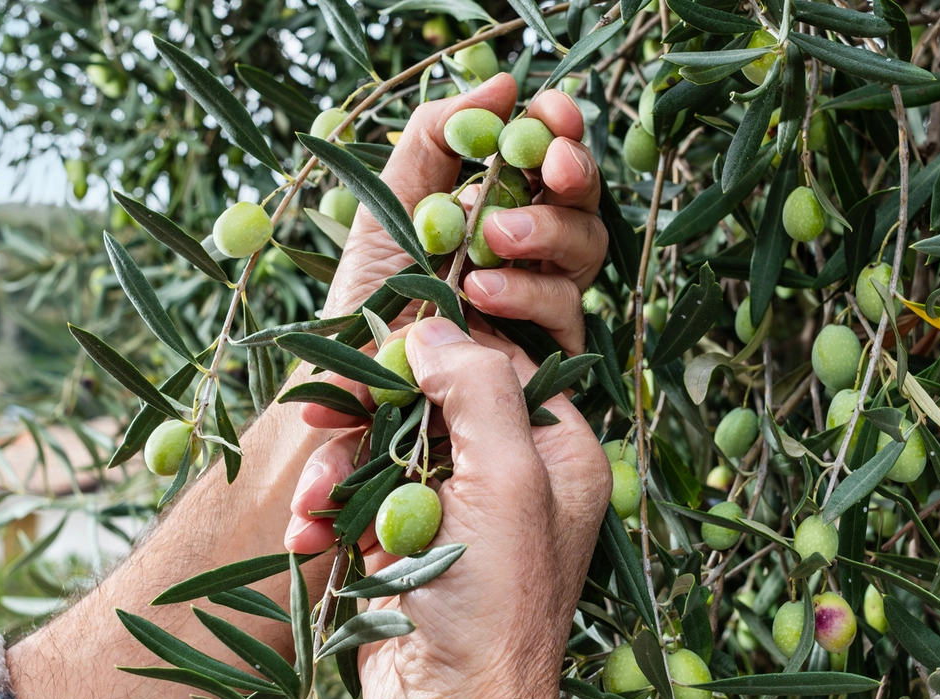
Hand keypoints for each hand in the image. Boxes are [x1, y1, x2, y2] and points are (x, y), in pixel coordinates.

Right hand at [287, 318, 610, 698]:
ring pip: (381, 444)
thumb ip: (480, 391)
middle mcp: (509, 471)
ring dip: (335, 469)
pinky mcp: (404, 538)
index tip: (380, 353)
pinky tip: (307, 536)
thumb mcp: (507, 486)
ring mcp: (452, 506)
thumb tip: (434, 325)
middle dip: (367, 413)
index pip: (495, 361)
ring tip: (311, 504)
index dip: (435, 349)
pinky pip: (357, 495)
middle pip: (427, 399)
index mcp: (555, 452)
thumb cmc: (493, 610)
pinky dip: (326, 510)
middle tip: (320, 415)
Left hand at [324, 73, 607, 356]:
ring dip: (546, 232)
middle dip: (573, 172)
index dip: (559, 127)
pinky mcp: (546, 350)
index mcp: (495, 203)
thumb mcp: (389, 201)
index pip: (547, 153)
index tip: (555, 111)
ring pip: (587, 246)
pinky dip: (529, 292)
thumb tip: (503, 83)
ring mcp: (541, 297)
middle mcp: (527, 246)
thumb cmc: (367, 291)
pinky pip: (567, 309)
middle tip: (553, 166)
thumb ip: (436, 137)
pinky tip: (482, 292)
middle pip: (582, 196)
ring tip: (490, 239)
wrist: (352, 374)